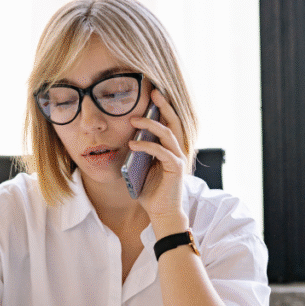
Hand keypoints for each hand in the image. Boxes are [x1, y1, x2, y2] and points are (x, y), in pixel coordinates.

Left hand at [128, 89, 188, 232]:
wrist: (161, 213)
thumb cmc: (151, 191)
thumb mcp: (140, 167)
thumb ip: (138, 152)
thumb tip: (126, 137)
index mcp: (170, 147)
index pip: (169, 122)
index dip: (163, 107)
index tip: (152, 92)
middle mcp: (177, 150)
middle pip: (174, 121)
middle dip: (163, 105)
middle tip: (153, 92)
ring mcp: (178, 158)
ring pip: (168, 133)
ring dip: (150, 124)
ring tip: (134, 119)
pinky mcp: (176, 169)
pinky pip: (161, 152)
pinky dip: (147, 146)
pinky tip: (133, 144)